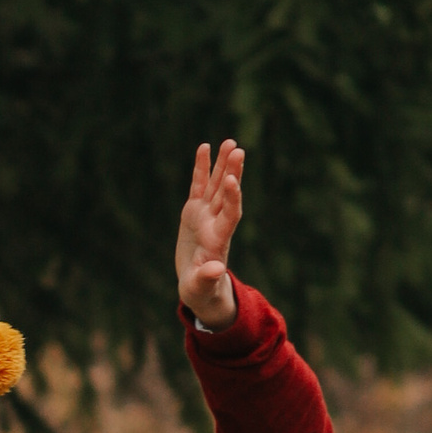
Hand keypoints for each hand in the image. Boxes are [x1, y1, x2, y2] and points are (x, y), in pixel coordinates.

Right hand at [175, 137, 244, 328]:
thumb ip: (207, 278)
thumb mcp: (200, 287)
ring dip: (222, 164)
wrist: (199, 286)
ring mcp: (206, 215)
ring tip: (229, 142)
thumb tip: (216, 269)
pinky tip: (204, 147)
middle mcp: (215, 222)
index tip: (232, 179)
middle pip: (226, 193)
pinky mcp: (194, 212)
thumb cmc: (200, 290)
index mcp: (218, 239)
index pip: (229, 214)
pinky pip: (198, 186)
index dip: (232, 197)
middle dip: (231, 172)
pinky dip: (201, 168)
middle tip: (237, 149)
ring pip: (215, 185)